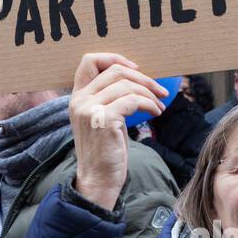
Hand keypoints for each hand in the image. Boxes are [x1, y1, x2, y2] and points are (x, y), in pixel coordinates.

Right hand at [70, 53, 167, 211]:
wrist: (98, 180)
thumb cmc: (105, 151)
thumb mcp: (102, 119)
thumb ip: (109, 98)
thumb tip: (137, 79)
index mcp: (77, 97)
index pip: (89, 61)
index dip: (115, 58)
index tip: (136, 69)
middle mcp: (79, 100)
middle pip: (115, 70)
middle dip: (143, 78)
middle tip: (160, 91)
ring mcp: (89, 109)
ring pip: (127, 85)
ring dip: (150, 93)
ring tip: (159, 106)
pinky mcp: (103, 119)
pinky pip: (133, 100)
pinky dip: (149, 104)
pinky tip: (156, 113)